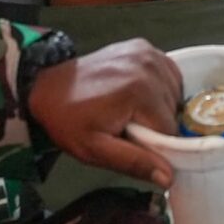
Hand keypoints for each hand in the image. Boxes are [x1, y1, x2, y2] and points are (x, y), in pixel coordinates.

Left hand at [26, 38, 183, 188]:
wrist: (48, 87)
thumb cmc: (69, 120)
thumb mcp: (96, 150)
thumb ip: (134, 162)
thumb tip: (168, 177)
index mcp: (139, 91)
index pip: (169, 130)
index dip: (155, 143)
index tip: (133, 142)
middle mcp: (148, 66)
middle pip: (173, 110)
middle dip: (156, 124)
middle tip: (127, 126)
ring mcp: (146, 53)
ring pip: (174, 93)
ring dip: (160, 106)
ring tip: (132, 110)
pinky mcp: (143, 46)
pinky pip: (168, 74)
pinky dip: (160, 86)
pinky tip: (139, 94)